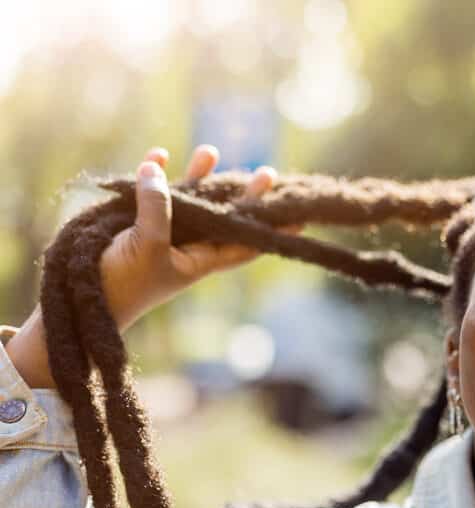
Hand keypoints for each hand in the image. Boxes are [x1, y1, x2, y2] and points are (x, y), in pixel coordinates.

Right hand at [101, 145, 301, 331]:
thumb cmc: (125, 283)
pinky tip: (160, 155)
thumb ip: (158, 207)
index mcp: (202, 260)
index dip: (271, 231)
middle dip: (244, 195)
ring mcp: (162, 231)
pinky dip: (155, 174)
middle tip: (268, 174)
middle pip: (224, 215)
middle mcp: (187, 244)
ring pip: (189, 199)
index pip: (245, 243)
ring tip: (211, 151)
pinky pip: (150, 194)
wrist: (84, 299)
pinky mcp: (134, 222)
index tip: (299, 218)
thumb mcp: (147, 246)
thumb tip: (159, 167)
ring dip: (199, 176)